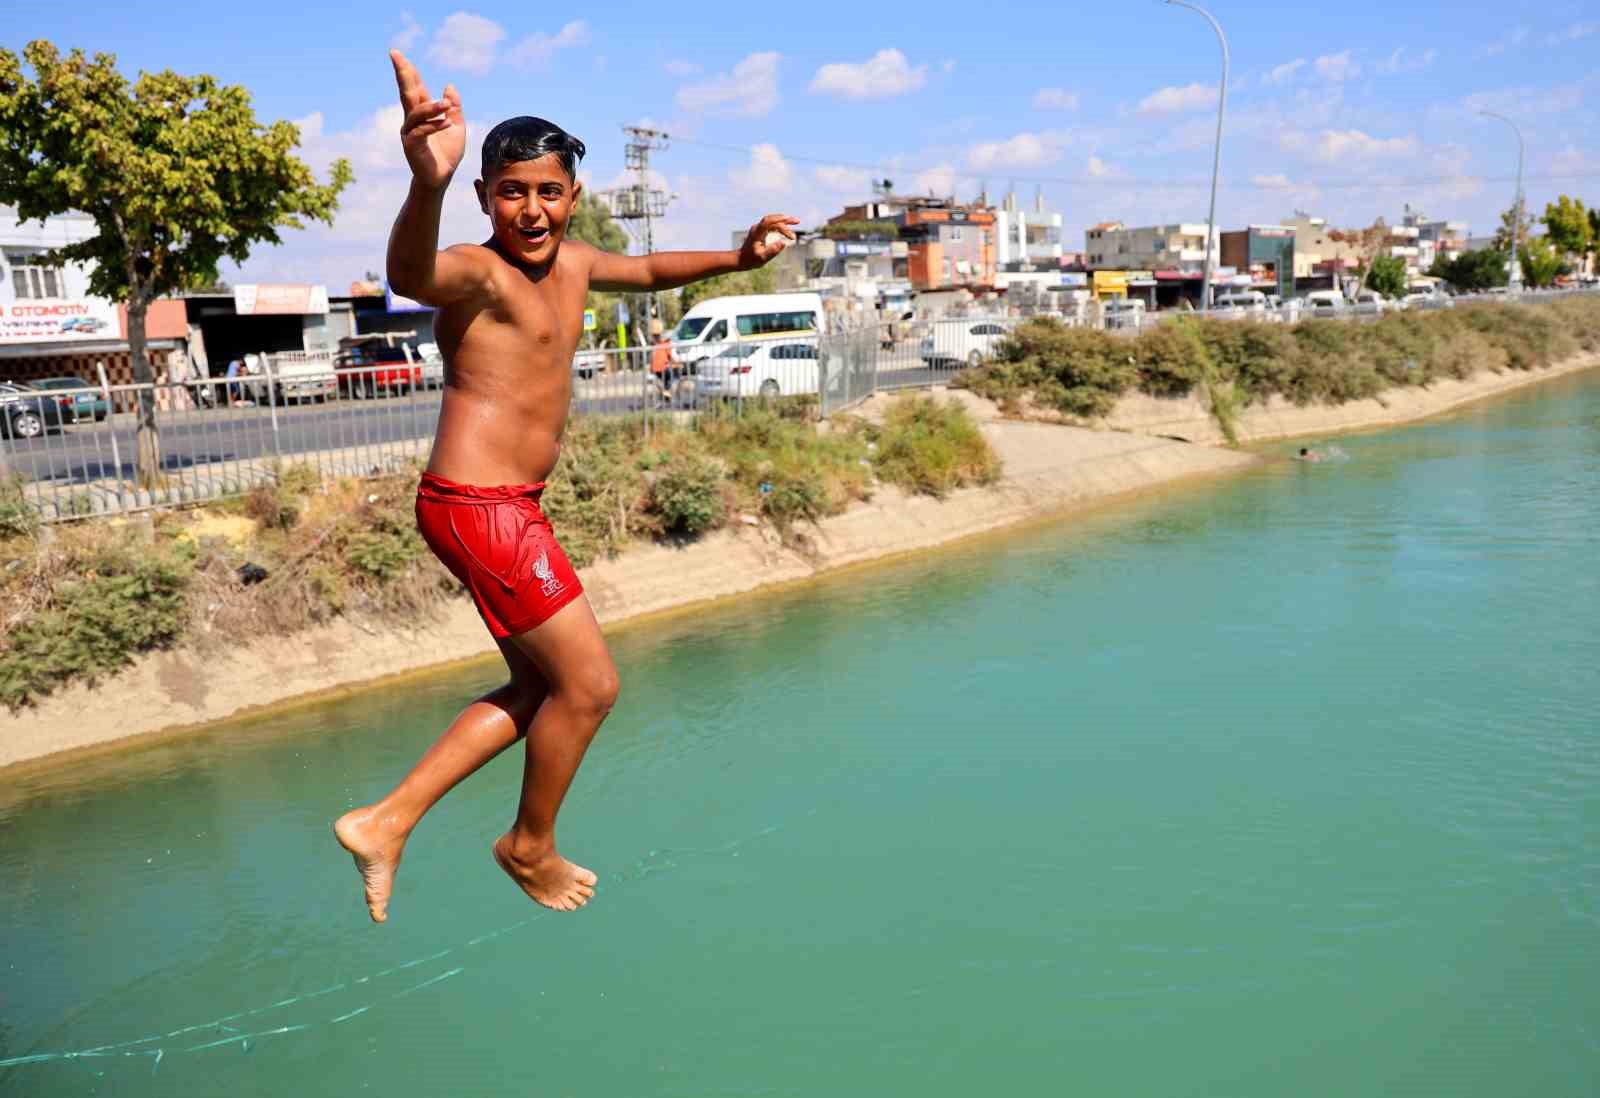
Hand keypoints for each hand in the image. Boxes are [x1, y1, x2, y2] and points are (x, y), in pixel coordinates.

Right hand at [390, 49, 464, 189]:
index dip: (408, 72)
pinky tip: (447, 123)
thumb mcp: (456, 127)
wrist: (441, 178)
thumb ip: (454, 108)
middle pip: (406, 92)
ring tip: (446, 104)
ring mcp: (409, 132)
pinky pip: (421, 131)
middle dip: (402, 73)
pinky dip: (434, 125)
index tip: (397, 54)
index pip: (415, 88)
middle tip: (395, 55)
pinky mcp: (411, 146)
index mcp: (422, 113)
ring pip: (416, 112)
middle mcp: (412, 120)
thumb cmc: (446, 154)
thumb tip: (449, 86)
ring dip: (431, 107)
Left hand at [738, 214, 799, 269]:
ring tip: (794, 231)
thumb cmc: (750, 260)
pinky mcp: (762, 232)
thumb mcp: (762, 257)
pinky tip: (787, 233)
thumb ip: (772, 251)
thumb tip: (783, 243)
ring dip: (785, 225)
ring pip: (774, 223)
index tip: (788, 218)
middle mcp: (758, 228)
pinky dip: (781, 228)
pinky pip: (773, 227)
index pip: (768, 221)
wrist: (741, 260)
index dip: (779, 218)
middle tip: (798, 221)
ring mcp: (760, 229)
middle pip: (773, 220)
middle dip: (786, 220)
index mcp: (757, 232)